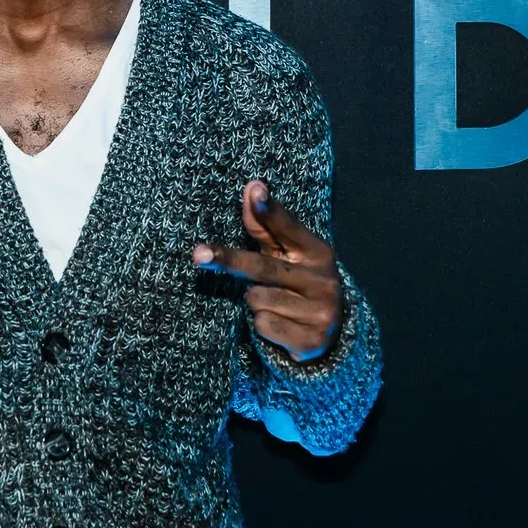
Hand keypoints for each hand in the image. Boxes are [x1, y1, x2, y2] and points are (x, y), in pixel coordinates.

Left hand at [193, 180, 341, 360]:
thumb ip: (266, 226)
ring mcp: (320, 312)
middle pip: (262, 267)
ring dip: (257, 303)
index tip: (255, 190)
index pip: (288, 228)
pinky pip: (263, 326)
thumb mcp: (287, 255)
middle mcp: (324, 281)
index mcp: (318, 254)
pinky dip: (263, 326)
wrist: (328, 336)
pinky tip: (281, 325)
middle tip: (199, 253)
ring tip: (276, 305)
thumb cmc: (298, 283)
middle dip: (229, 260)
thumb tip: (252, 187)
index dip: (270, 210)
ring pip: (257, 300)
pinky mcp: (311, 340)